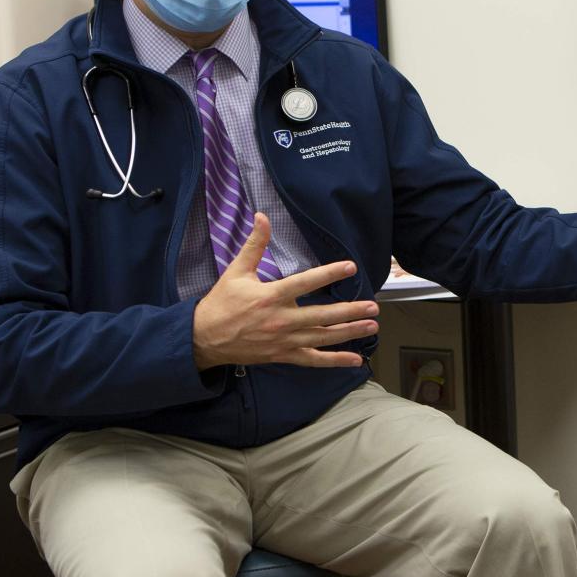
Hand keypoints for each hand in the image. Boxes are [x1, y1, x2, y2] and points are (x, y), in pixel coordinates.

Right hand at [191, 213, 378, 369]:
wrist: (203, 338)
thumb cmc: (222, 302)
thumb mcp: (236, 271)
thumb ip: (254, 245)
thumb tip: (261, 216)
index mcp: (271, 296)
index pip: (306, 282)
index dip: (330, 274)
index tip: (351, 267)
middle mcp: (281, 320)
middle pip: (322, 315)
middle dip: (351, 311)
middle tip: (373, 306)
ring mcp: (284, 341)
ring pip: (323, 338)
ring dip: (350, 332)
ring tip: (372, 325)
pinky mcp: (283, 355)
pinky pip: (313, 360)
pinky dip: (335, 361)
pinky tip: (355, 360)